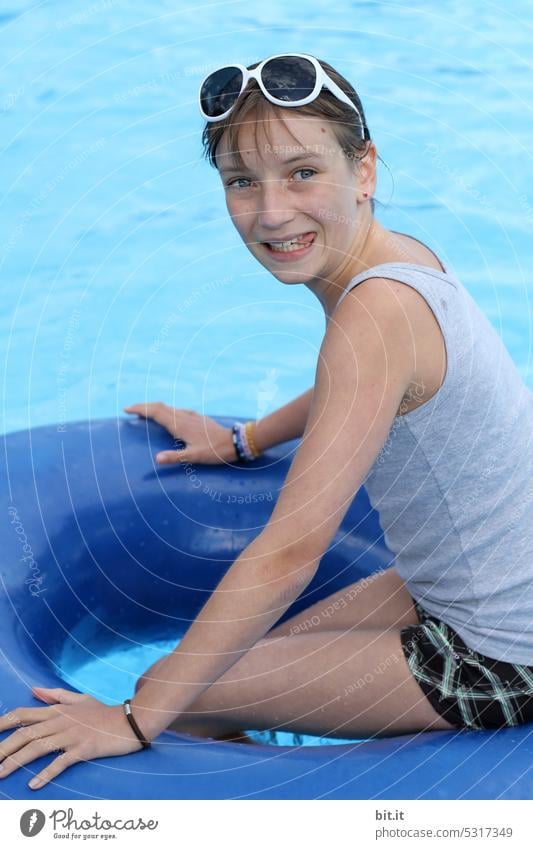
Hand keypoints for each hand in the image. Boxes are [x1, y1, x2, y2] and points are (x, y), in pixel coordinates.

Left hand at [0, 687, 143, 790]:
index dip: (4, 722)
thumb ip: (56, 696)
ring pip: (38, 747)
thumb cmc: (104, 712)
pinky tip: (34, 784)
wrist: (132, 720)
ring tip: (0, 774)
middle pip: (26, 734)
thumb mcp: (80, 699)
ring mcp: (72, 735)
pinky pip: (62, 762)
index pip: (24, 714)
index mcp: (58, 710)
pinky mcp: (84, 748)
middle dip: (4, 747)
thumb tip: (33, 690)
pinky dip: (47, 773)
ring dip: (17, 762)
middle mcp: (61, 721)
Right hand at [124, 402, 236, 464]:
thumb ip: (175, 457)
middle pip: (159, 407)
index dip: (140, 409)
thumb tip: (157, 459)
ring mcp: (191, 415)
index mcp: (179, 425)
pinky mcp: (197, 417)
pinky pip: (176, 410)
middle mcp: (184, 417)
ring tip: (144, 412)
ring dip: (154, 408)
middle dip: (143, 406)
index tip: (126, 409)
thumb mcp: (194, 457)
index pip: (156, 412)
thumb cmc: (214, 451)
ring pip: (168, 407)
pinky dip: (165, 410)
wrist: (234, 442)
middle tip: (130, 409)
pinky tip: (167, 416)